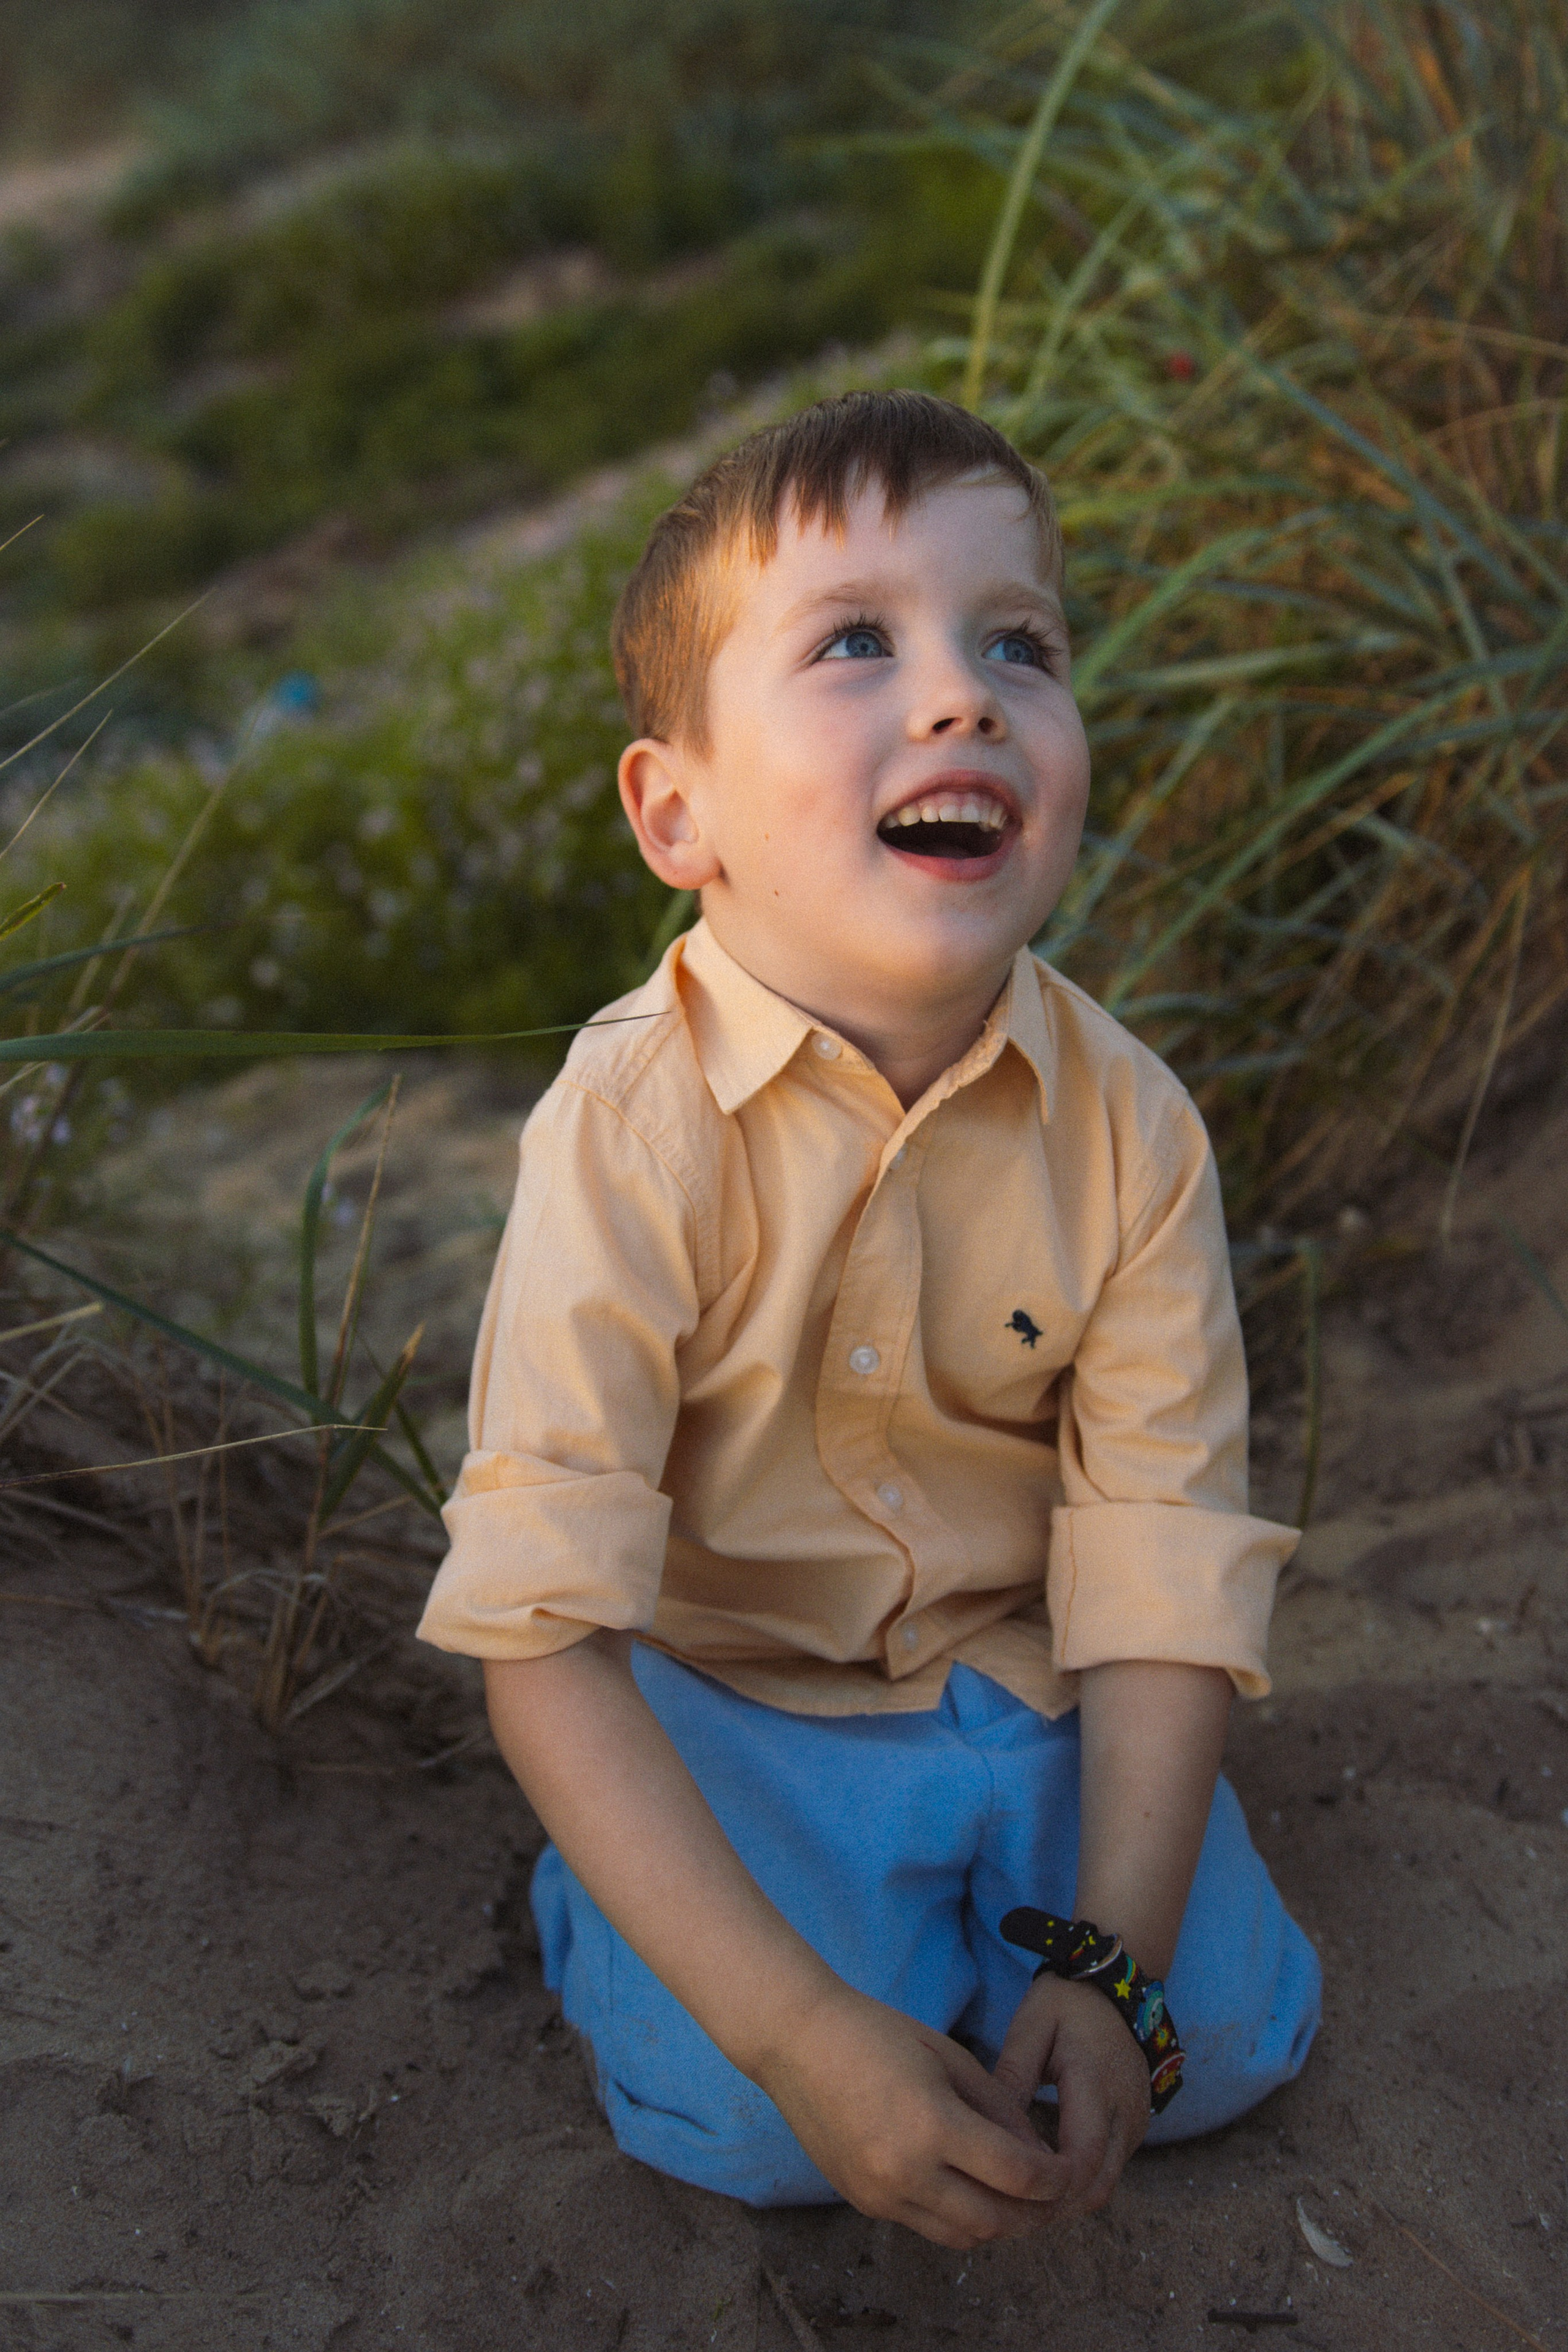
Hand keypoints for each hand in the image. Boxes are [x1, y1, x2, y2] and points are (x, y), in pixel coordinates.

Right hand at [750, 1981, 1070, 2248]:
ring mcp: (880, 2194)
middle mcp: (906, 2172)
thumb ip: (998, 2106)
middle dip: (1033, 2212)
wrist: (796, 2040)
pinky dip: (954, 2214)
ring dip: (995, 2222)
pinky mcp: (862, 2202)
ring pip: (961, 2236)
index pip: (1016, 2176)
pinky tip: (964, 2186)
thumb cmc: (875, 2033)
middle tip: (1052, 2193)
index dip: (1053, 2179)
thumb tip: (1036, 2153)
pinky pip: (924, 2224)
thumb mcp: (948, 2056)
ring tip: (1013, 2196)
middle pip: (994, 2220)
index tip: (1068, 2169)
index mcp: (933, 2126)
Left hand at [991, 1974, 1151, 2217]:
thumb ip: (1012, 2074)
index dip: (1048, 2187)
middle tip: (1004, 2211)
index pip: (1082, 2159)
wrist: (1116, 1988)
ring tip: (1017, 2203)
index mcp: (1097, 2084)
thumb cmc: (1067, 2002)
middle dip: (1052, 2207)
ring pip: (1104, 2186)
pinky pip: (1109, 2172)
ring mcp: (1135, 2124)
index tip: (1007, 2193)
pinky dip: (1078, 2186)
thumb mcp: (1032, 2026)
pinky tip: (1041, 2184)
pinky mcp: (1133, 2128)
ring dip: (1065, 2201)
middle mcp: (1124, 2112)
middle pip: (1096, 2187)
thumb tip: (990, 2130)